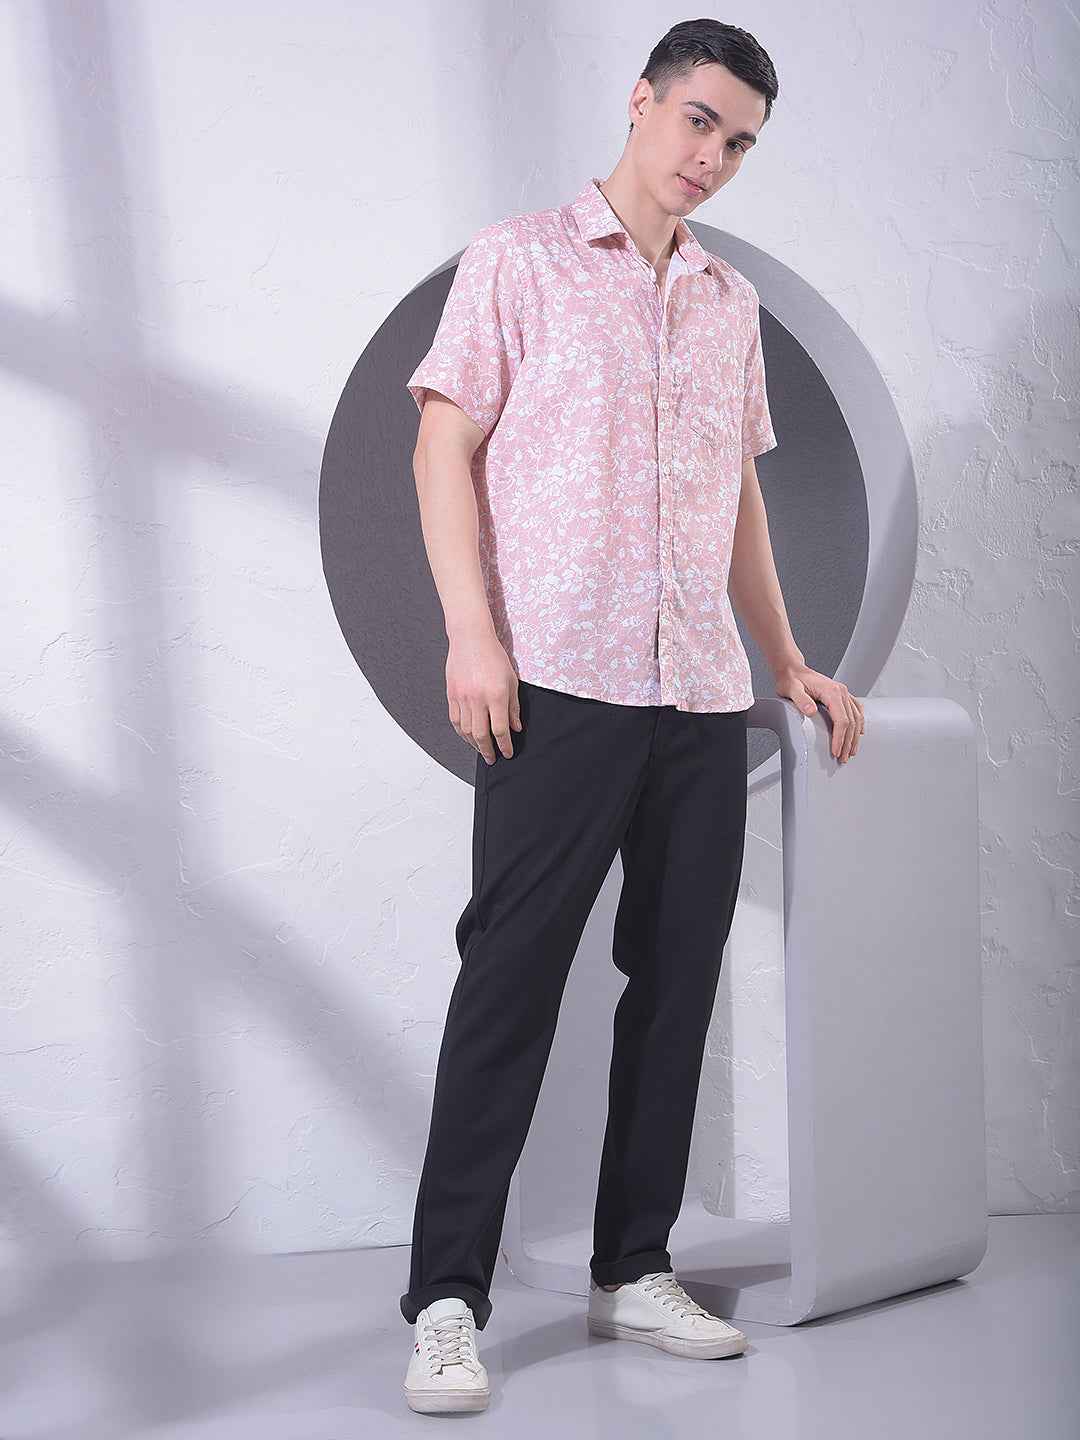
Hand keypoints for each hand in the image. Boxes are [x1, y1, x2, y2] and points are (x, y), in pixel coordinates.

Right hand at [446, 632, 521, 763]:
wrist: (470, 639)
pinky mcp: (451, 695)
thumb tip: (516, 728)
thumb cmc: (493, 656)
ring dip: (474, 744)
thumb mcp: (511, 680)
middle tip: (493, 758)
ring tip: (481, 749)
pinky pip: (455, 721)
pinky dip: (462, 733)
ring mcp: (462, 697)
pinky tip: (468, 737)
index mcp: (496, 695)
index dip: (505, 745)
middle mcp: (478, 699)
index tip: (508, 753)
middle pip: (481, 735)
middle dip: (488, 751)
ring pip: (466, 731)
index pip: (500, 729)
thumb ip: (513, 706)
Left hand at [773, 662, 863, 763]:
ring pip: (856, 718)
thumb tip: (811, 711)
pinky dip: (859, 723)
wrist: (792, 670)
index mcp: (832, 692)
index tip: (836, 751)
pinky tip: (858, 733)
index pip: (842, 720)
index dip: (840, 738)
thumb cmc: (791, 680)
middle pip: (851, 722)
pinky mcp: (841, 695)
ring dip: (854, 736)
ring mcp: (843, 693)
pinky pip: (856, 710)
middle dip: (848, 742)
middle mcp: (841, 692)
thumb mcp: (791, 690)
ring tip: (851, 751)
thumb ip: (801, 700)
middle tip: (843, 758)